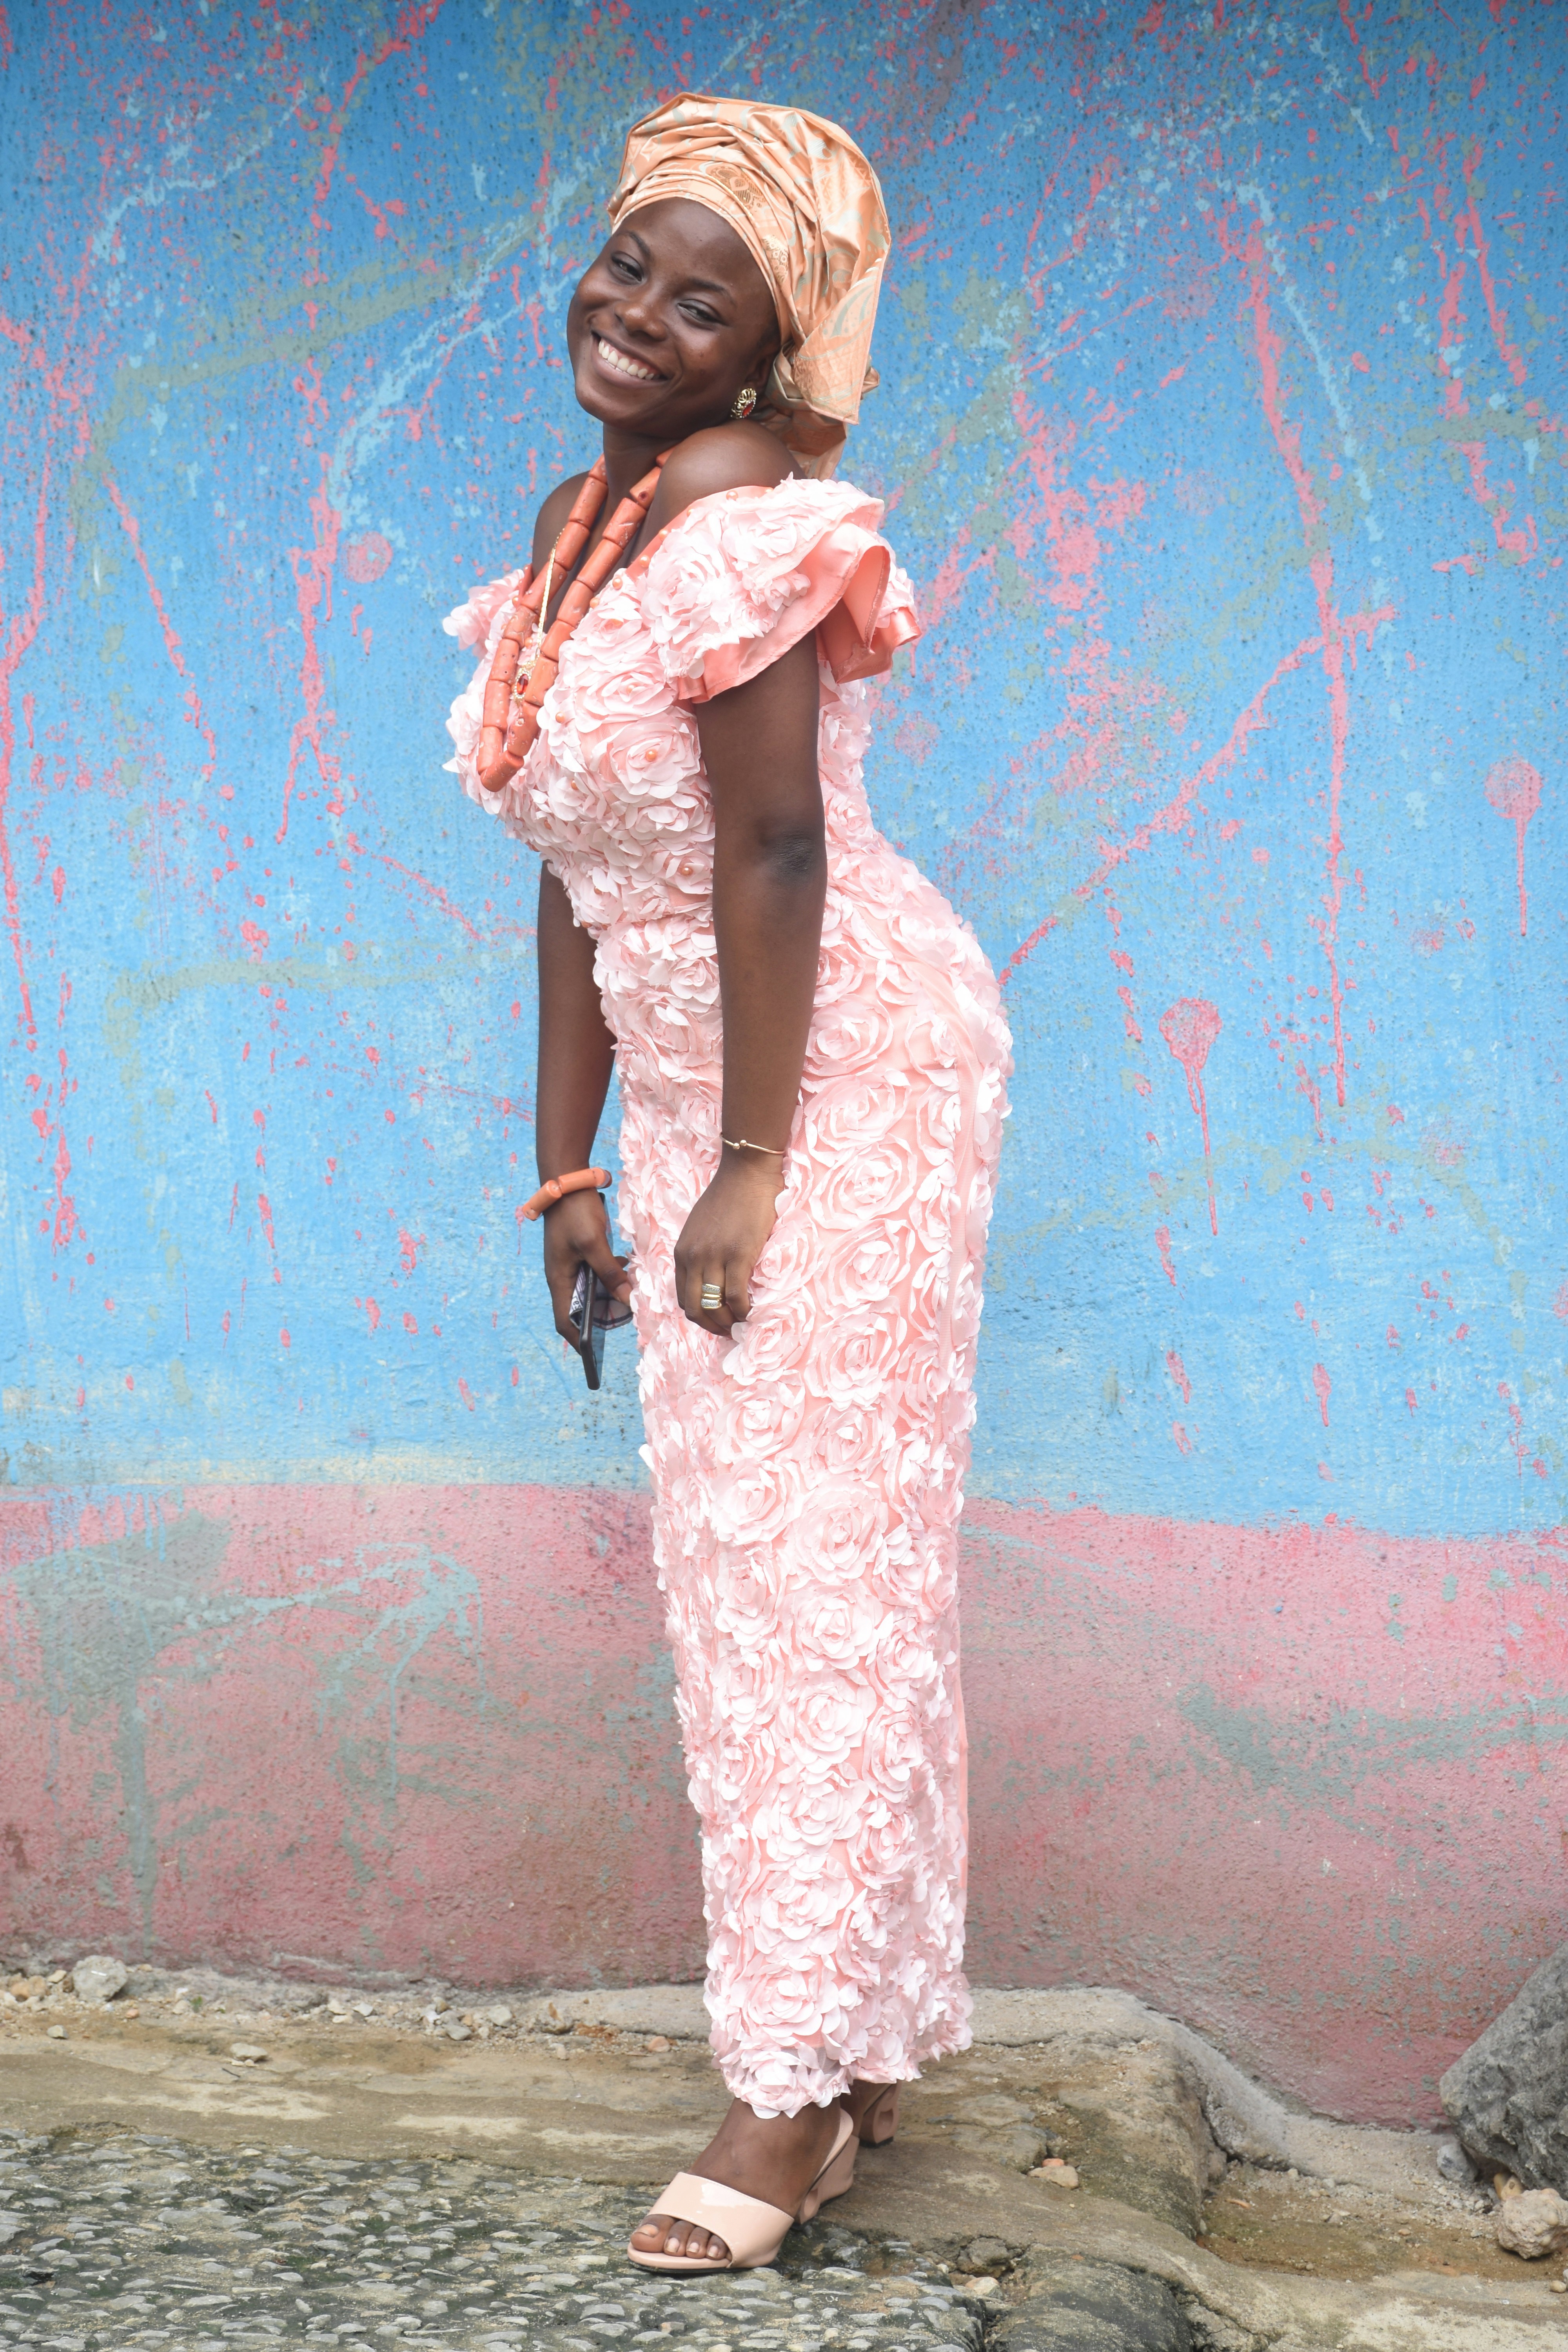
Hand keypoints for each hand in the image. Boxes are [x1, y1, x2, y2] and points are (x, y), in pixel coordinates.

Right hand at [541, 1187, 630, 1344]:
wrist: (567, 1180)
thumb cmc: (575, 1212)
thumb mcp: (594, 1244)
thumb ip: (610, 1274)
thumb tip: (628, 1301)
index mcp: (559, 1279)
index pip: (563, 1320)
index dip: (577, 1339)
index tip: (593, 1352)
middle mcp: (562, 1276)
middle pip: (579, 1308)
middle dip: (601, 1316)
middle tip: (626, 1317)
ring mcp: (571, 1264)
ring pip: (590, 1290)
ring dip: (608, 1294)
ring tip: (629, 1294)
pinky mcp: (580, 1252)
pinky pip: (595, 1273)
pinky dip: (610, 1276)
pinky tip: (625, 1269)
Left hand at [673, 1152, 783, 1333]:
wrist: (746, 1172)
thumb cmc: (728, 1198)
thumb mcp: (701, 1228)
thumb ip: (700, 1252)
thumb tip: (709, 1279)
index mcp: (682, 1252)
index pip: (682, 1297)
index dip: (699, 1316)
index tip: (715, 1322)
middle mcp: (693, 1257)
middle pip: (694, 1308)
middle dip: (711, 1326)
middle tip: (729, 1331)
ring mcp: (714, 1256)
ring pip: (714, 1306)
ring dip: (727, 1322)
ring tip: (741, 1324)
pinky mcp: (738, 1255)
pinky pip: (736, 1295)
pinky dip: (743, 1310)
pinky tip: (751, 1312)